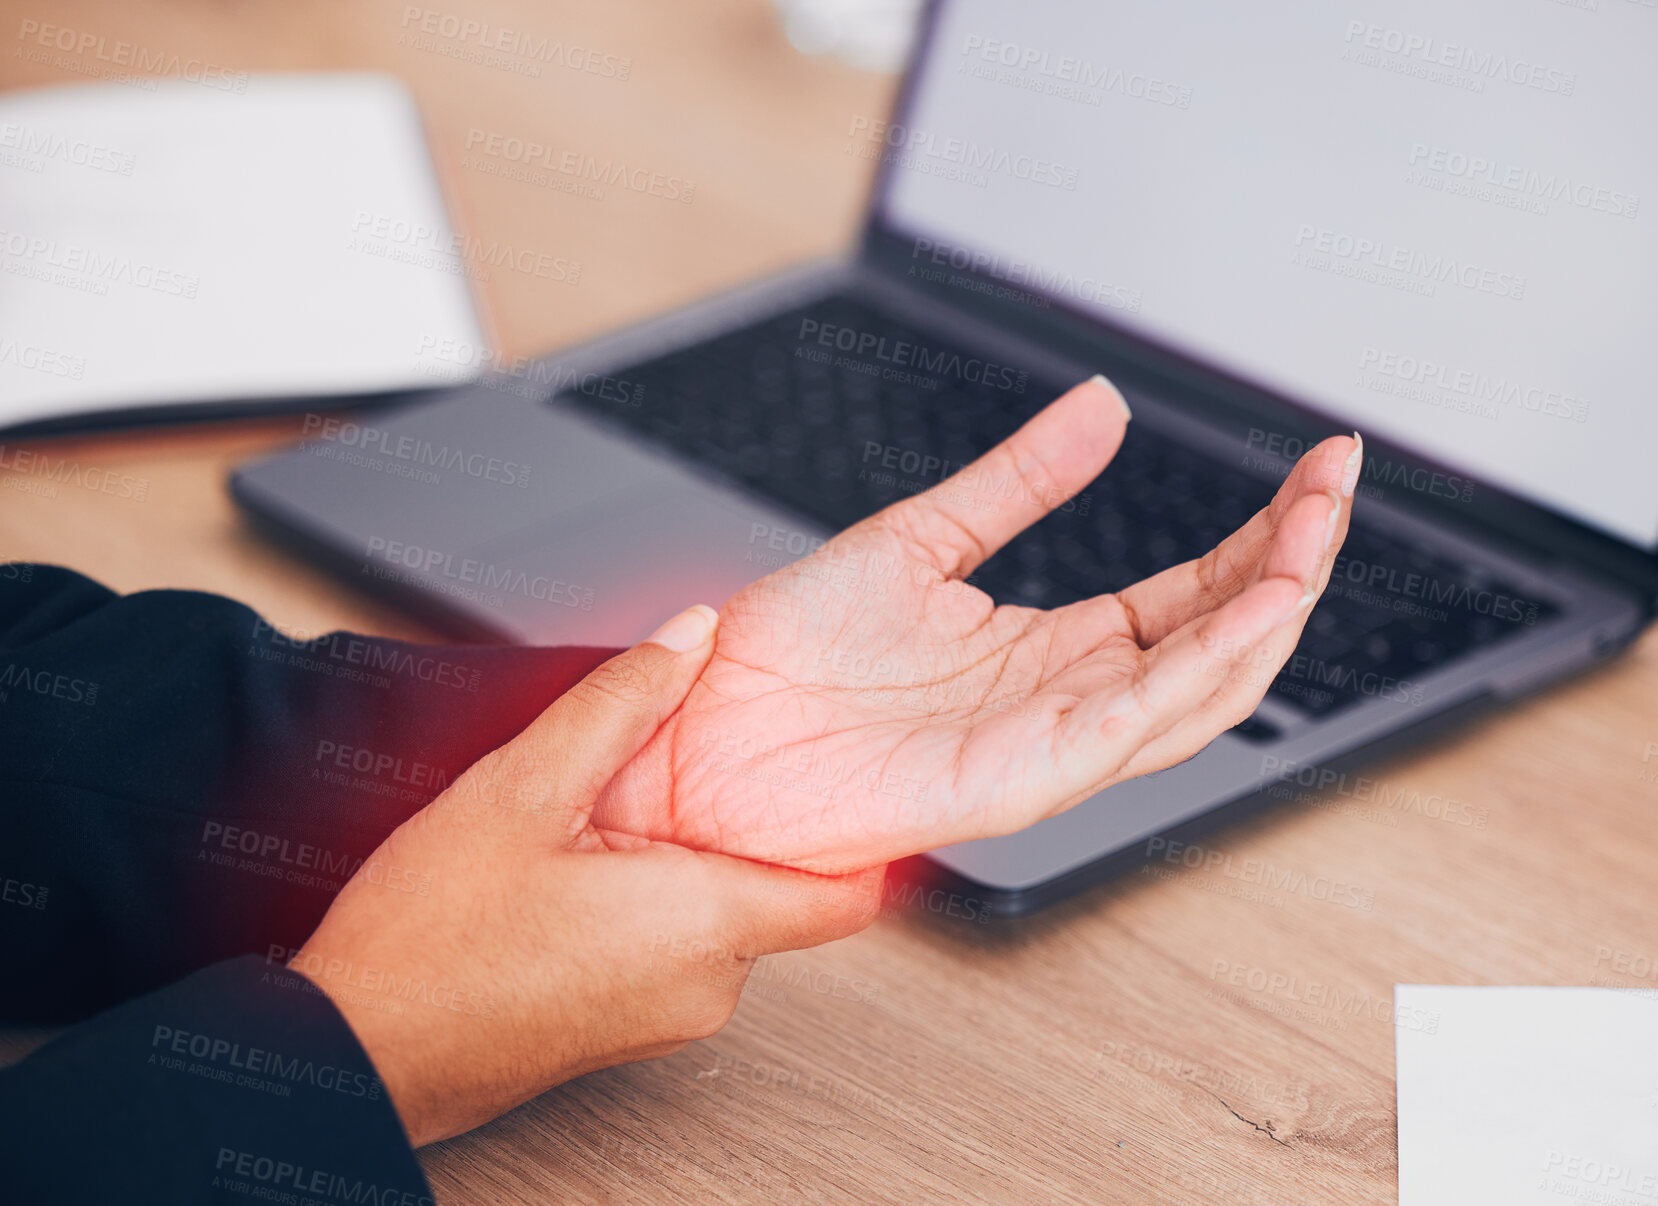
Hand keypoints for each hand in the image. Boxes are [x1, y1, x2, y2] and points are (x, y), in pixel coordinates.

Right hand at [293, 607, 881, 1145]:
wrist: (353, 1049)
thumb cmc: (425, 945)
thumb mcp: (522, 788)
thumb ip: (621, 701)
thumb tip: (692, 635)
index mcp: (705, 925)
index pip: (850, 891)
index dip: (854, 826)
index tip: (835, 770)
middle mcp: (707, 987)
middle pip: (776, 885)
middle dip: (736, 817)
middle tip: (678, 763)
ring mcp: (668, 1019)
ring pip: (720, 912)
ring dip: (682, 855)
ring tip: (604, 815)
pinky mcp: (627, 1027)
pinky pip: (677, 947)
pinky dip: (651, 896)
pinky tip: (578, 865)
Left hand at [594, 376, 1361, 872]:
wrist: (699, 728)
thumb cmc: (788, 655)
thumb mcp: (919, 537)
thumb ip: (1017, 480)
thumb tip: (1101, 408)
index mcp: (1050, 650)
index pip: (1193, 596)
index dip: (1263, 537)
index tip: (1317, 467)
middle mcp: (1063, 702)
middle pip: (1216, 642)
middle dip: (1290, 566)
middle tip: (1337, 484)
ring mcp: (1044, 746)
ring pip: (1196, 693)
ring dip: (1266, 617)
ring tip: (1315, 535)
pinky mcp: (1011, 780)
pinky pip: (1125, 729)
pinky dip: (1196, 674)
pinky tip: (1247, 612)